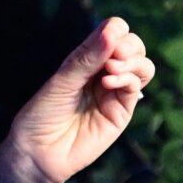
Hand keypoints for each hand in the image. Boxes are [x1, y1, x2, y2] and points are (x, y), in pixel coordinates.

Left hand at [1, 17, 155, 182]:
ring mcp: (115, 93)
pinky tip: (108, 82)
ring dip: (132, 60)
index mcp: (88, 60)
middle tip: (115, 53)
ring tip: (111, 68)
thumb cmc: (43, 114)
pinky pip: (135, 88)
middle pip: (134, 46)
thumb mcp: (62, 80)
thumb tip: (112, 31)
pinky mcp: (122, 113)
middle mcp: (105, 74)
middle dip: (129, 44)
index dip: (116, 30)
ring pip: (143, 66)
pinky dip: (127, 78)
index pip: (114, 33)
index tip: (107, 36)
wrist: (38, 152)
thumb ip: (87, 57)